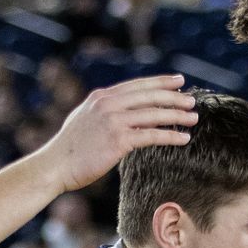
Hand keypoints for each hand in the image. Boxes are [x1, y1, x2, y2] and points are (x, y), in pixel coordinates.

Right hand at [39, 76, 196, 192]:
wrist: (55, 165)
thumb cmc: (69, 150)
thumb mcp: (84, 120)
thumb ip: (102, 112)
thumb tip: (117, 113)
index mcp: (102, 97)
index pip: (137, 85)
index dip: (160, 82)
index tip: (178, 81)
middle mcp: (109, 104)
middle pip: (149, 96)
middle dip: (174, 97)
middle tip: (192, 99)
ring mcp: (113, 121)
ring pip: (153, 114)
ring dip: (176, 115)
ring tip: (193, 118)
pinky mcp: (118, 141)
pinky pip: (150, 135)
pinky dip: (169, 136)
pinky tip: (182, 138)